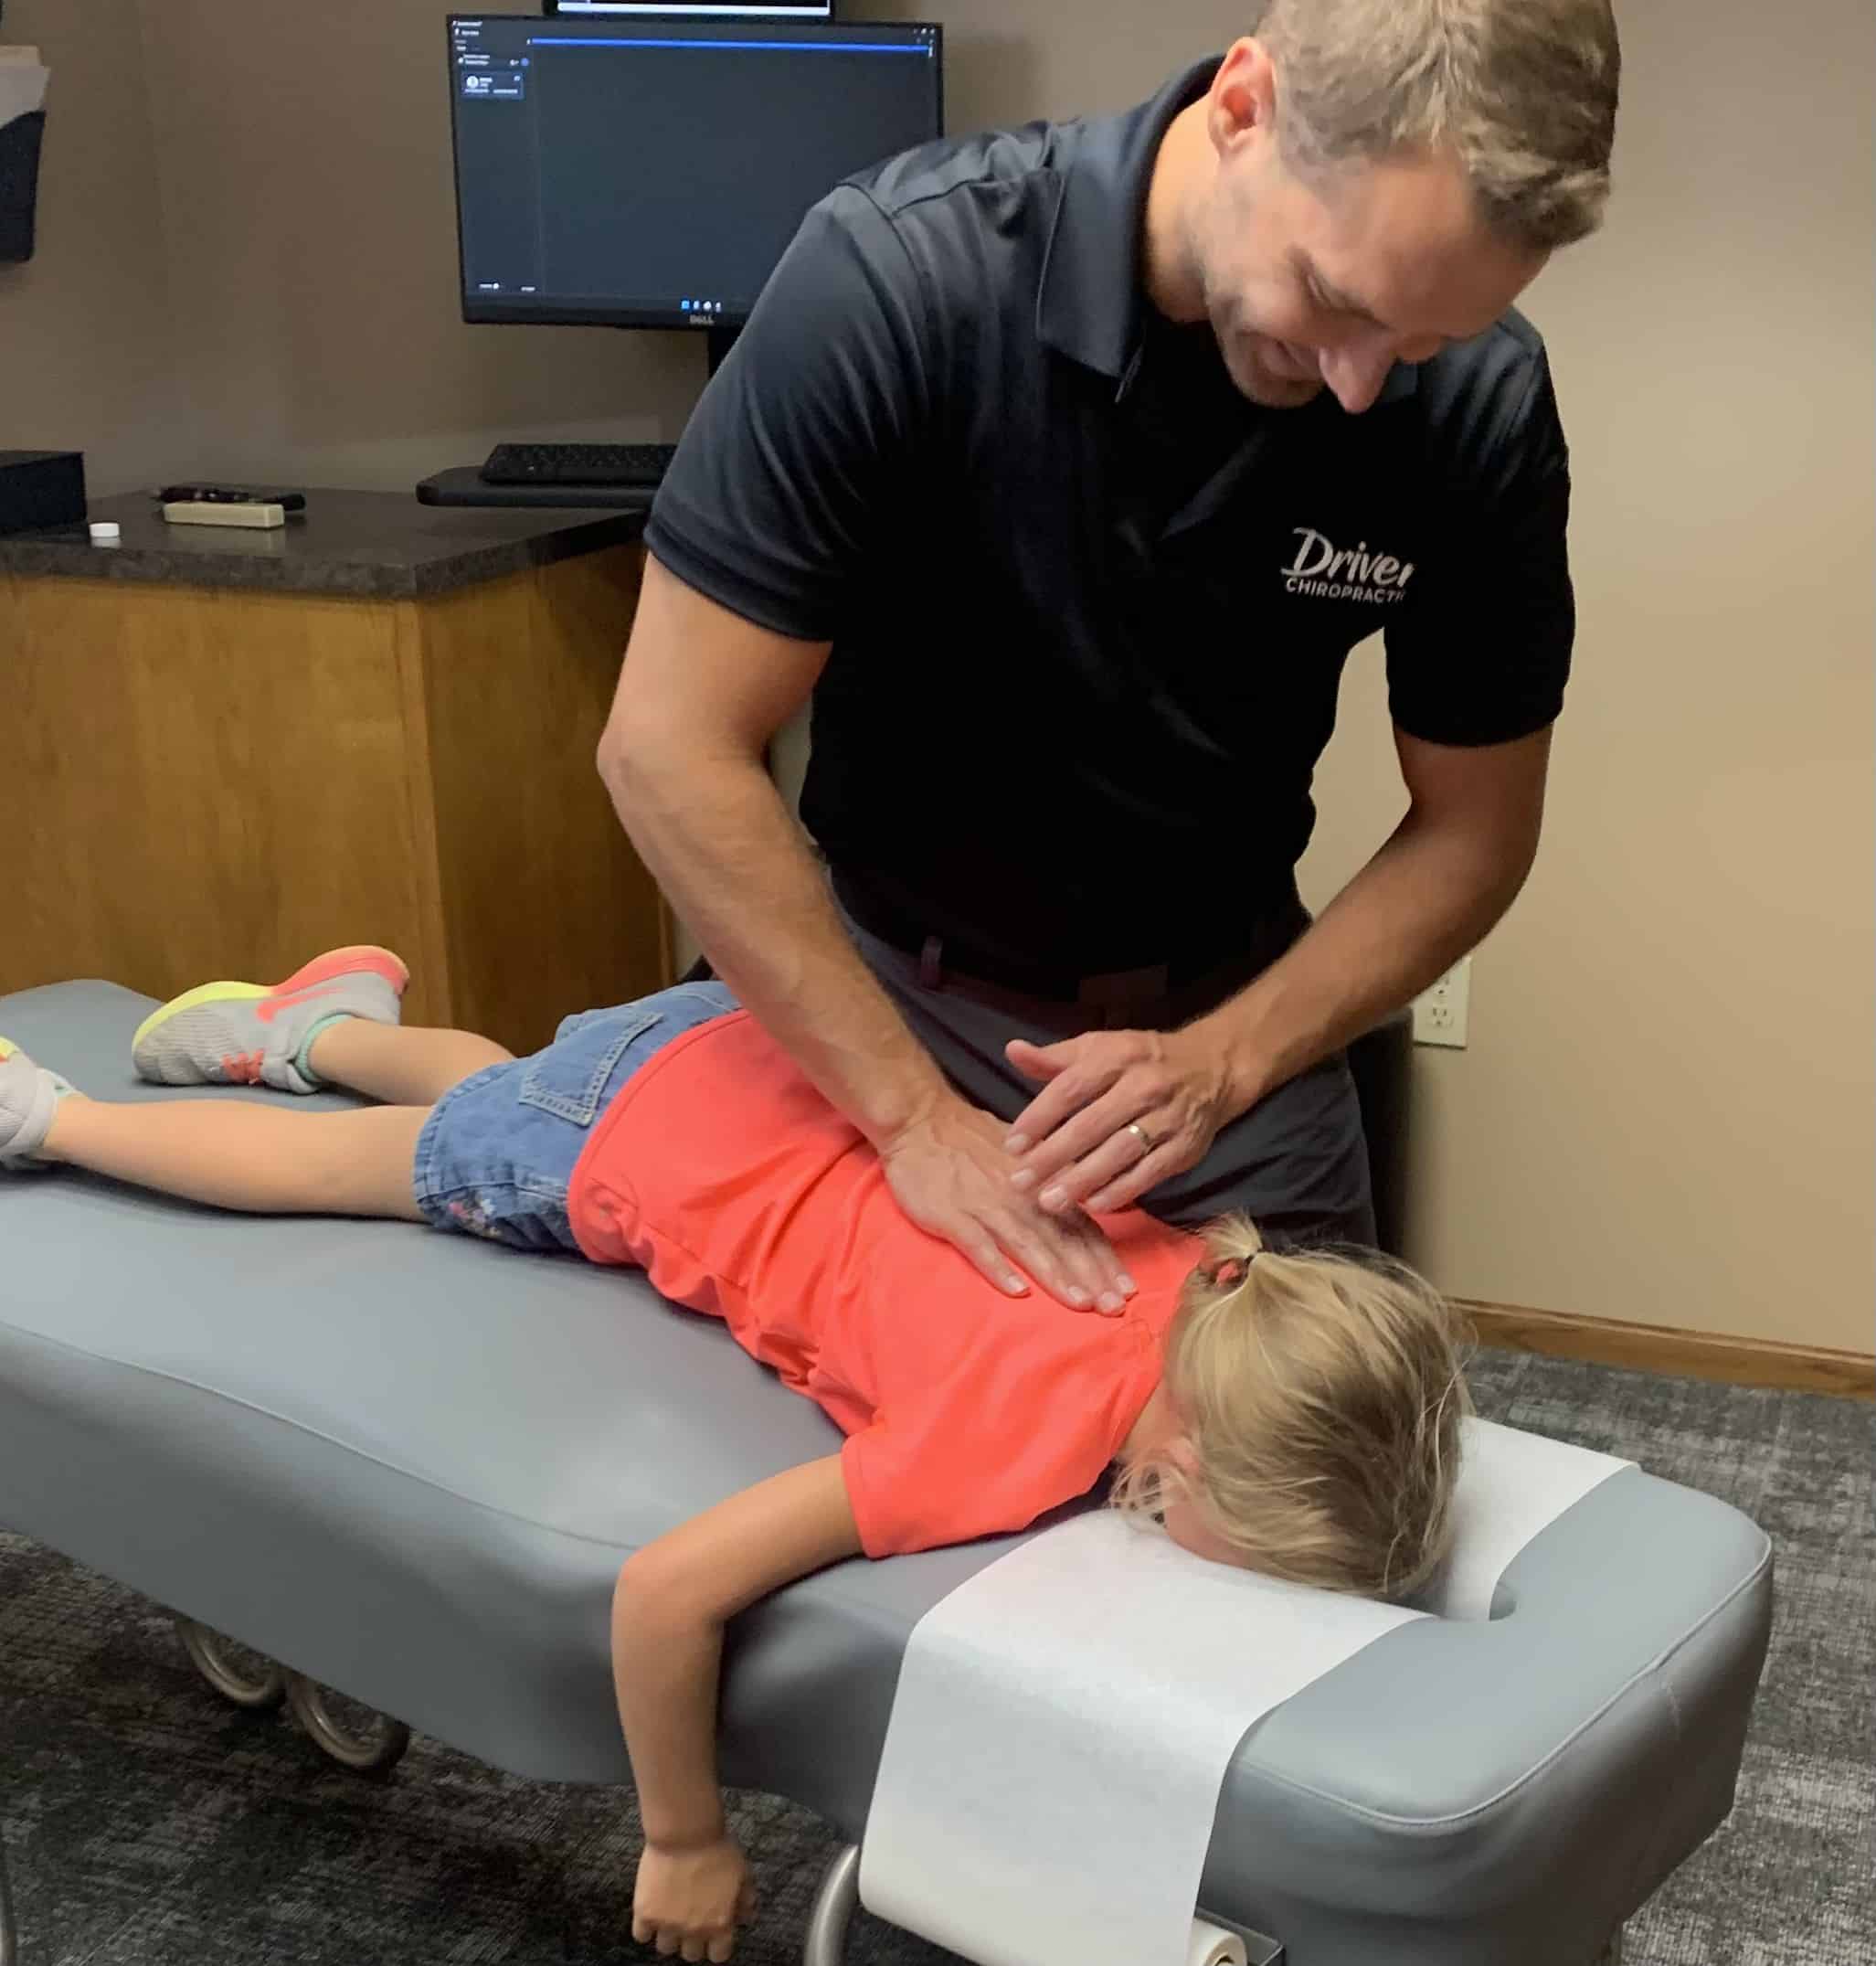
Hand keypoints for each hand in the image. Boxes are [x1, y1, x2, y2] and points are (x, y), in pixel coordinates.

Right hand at [633, 1836, 756, 1962]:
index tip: (713, 1933)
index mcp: (719, 1924)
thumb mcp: (741, 1872)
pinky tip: (653, 1911)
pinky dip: (646, 1928)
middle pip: (691, 1955)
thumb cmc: (716, 1848)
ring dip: (669, 1934)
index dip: (716, 1945)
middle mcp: (693, 1930)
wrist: (685, 1831)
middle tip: (690, 1920)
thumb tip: (746, 1917)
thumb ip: (745, 1899)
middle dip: (692, 1939)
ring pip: (666, 1948)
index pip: (718, 1956)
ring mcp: (667, 1924)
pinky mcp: (645, 1913)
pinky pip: (641, 1935)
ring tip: (671, 1914)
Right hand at [878, 1095, 1137, 1312]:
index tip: (1128, 1289)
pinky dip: (998, 1268)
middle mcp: (1021, 1196)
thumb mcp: (1026, 1152)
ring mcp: (986, 1206)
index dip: (1106, 1259)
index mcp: (1041, 1183)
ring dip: (1056, 1275)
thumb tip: (1091, 1205)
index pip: (1082, 1226)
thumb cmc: (975, 1139)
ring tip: (1080, 1303)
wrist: (921, 1120)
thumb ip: (1057, 1181)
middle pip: (1062, 1241)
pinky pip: (978, 1245)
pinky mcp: (952, 1215)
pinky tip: (1016, 1291)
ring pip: (1028, 1245)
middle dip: (1091, 1276)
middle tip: (1115, 1308)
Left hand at [1003, 1027, 1236, 1217]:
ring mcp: (1168, 1118)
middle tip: (1021, 1183)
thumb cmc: (1140, 1061)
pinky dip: (1120, 1190)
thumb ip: (1055, 1058)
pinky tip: (1092, 1204)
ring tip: (1050, 1201)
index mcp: (1116, 1056)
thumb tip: (1012, 1051)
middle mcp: (1144, 1085)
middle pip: (1092, 1125)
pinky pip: (1149, 1173)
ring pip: (1120, 1153)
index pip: (1071, 1088)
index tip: (1012, 1145)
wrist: (1211, 1068)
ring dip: (1082, 1180)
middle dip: (1053, 1157)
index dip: (1040, 1118)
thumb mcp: (1098, 1048)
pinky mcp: (1185, 1146)